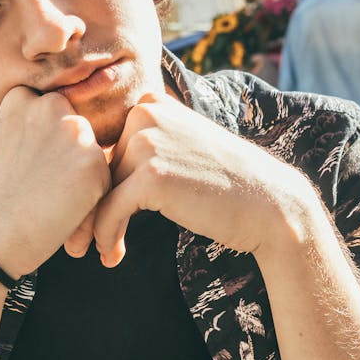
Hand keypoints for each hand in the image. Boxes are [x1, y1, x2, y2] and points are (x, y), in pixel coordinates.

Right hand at [0, 86, 110, 277]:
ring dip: (80, 181)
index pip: (55, 114)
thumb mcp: (6, 141)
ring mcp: (75, 132)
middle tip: (37, 188)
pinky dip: (90, 203)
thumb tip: (77, 127)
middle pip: (77, 133)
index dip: (45, 146)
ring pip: (93, 157)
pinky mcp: (94, 163)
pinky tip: (61, 214)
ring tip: (46, 201)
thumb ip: (37, 125)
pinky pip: (106, 182)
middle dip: (67, 161)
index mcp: (24, 95)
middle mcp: (51, 105)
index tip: (25, 167)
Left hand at [93, 92, 306, 265]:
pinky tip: (112, 256)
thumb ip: (146, 143)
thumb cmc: (226, 183)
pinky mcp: (150, 176)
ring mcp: (148, 142)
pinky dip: (106, 236)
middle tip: (89, 242)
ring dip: (97, 227)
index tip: (97, 215)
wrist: (269, 204)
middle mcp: (146, 113)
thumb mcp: (182, 145)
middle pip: (100, 169)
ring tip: (102, 253)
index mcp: (152, 103)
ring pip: (101, 191)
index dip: (99, 184)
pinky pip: (109, 211)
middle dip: (93, 207)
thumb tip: (93, 170)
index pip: (108, 146)